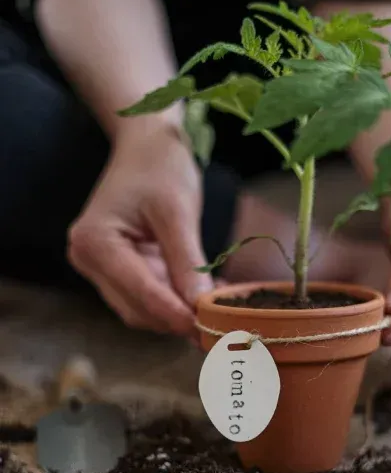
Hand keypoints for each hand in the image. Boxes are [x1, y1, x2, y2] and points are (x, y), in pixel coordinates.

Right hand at [68, 120, 212, 335]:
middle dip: (176, 318)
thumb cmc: (159, 166)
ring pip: (142, 310)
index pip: (138, 290)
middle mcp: (88, 260)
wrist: (147, 146)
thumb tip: (201, 306)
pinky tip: (204, 296)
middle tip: (219, 326)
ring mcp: (101, 269)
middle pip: (136, 308)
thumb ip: (187, 260)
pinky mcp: (119, 273)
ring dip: (178, 314)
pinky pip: (148, 299)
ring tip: (216, 308)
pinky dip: (176, 303)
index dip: (173, 312)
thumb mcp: (177, 210)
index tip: (204, 327)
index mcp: (94, 241)